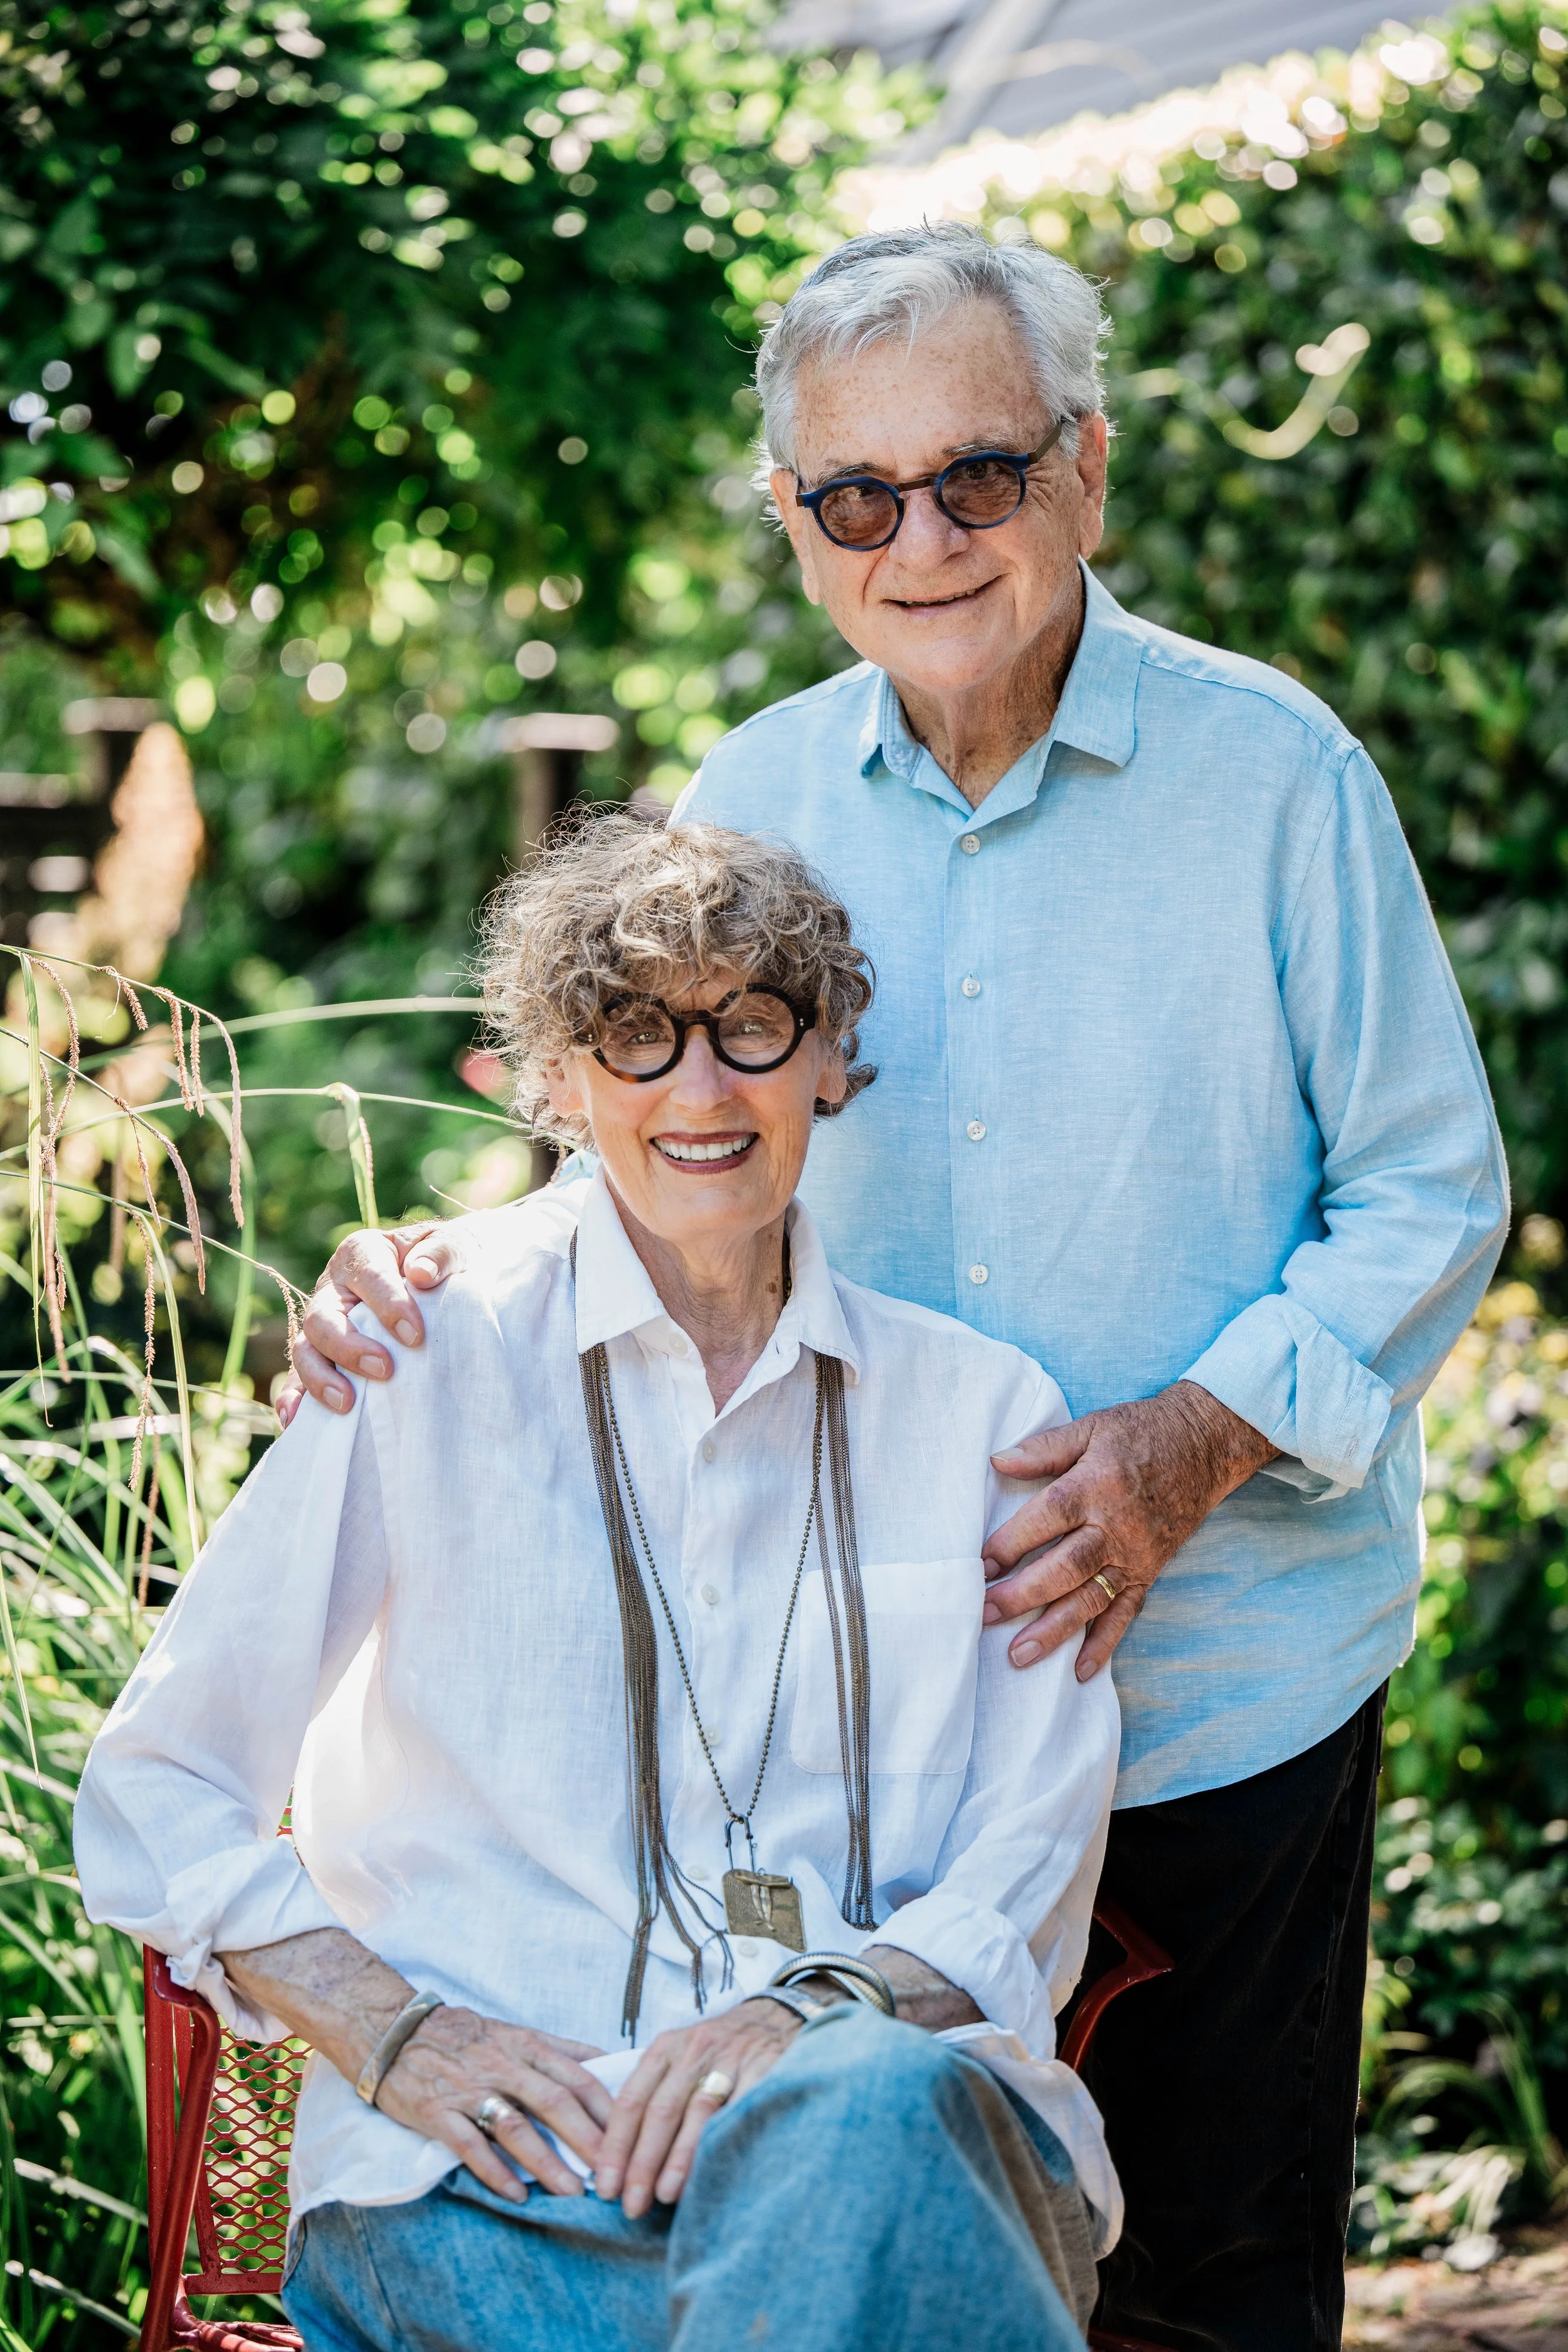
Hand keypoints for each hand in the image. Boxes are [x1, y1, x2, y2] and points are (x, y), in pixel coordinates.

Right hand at [275, 1222, 462, 1426]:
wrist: (441, 1276)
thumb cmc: (445, 1261)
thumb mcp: (455, 1244)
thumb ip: (442, 1252)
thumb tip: (421, 1274)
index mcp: (363, 1253)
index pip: (369, 1276)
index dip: (389, 1305)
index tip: (415, 1336)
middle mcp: (334, 1287)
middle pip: (323, 1317)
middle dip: (350, 1347)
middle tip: (384, 1369)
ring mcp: (323, 1322)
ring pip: (304, 1348)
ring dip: (320, 1377)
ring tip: (346, 1403)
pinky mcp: (322, 1354)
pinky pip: (298, 1377)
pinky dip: (294, 1398)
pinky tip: (295, 1421)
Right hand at [375, 2002, 612, 2205]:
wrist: (393, 2030)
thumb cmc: (462, 2036)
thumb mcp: (515, 2032)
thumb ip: (560, 2050)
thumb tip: (610, 2062)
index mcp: (527, 2045)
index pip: (578, 2076)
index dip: (608, 2108)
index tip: (634, 2137)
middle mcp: (503, 2064)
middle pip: (555, 2101)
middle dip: (588, 2139)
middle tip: (615, 2174)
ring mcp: (469, 2088)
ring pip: (516, 2126)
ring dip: (547, 2161)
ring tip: (573, 2193)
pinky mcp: (437, 2111)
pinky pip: (469, 2144)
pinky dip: (494, 2171)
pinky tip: (515, 2195)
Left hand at [593, 1997, 801, 2217]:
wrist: (772, 2019)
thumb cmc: (714, 2053)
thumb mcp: (677, 2058)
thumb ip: (652, 2096)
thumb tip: (618, 2161)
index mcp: (665, 2049)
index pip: (631, 2100)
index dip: (616, 2147)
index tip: (605, 2188)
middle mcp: (693, 2049)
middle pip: (661, 2110)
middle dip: (643, 2162)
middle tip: (632, 2205)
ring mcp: (730, 2058)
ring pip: (699, 2112)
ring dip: (680, 2158)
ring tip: (665, 2195)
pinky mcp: (764, 2066)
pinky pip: (742, 2109)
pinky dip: (726, 2140)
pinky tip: (715, 2170)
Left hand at [982, 1381, 1277, 1682]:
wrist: (1204, 1445)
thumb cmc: (1140, 1432)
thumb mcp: (1090, 1427)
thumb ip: (1043, 1448)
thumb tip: (997, 1461)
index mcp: (1094, 1486)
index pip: (1044, 1519)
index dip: (1009, 1544)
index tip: (978, 1566)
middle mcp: (1115, 1526)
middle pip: (1064, 1567)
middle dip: (1022, 1595)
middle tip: (985, 1615)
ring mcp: (1135, 1555)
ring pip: (1091, 1598)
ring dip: (1055, 1629)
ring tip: (1019, 1654)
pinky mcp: (1150, 1571)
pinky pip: (1127, 1612)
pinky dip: (1105, 1643)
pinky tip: (1081, 1670)